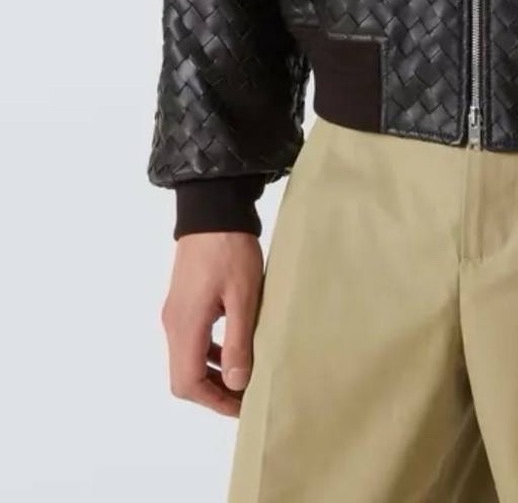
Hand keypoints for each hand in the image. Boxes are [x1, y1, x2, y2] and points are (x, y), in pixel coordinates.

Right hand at [160, 232, 262, 416]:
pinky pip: (191, 340)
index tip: (242, 405)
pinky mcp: (183, 301)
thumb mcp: (242, 297)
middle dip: (213, 392)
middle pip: (183, 377)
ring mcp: (175, 312)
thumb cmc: (230, 251)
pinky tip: (232, 348)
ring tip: (243, 377)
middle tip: (244, 396)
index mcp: (185, 326)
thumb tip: (237, 382)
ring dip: (211, 374)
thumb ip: (238, 341)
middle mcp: (173, 324)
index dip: (214, 401)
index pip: (188, 383)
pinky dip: (209, 353)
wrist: (212, 211)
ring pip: (186, 359)